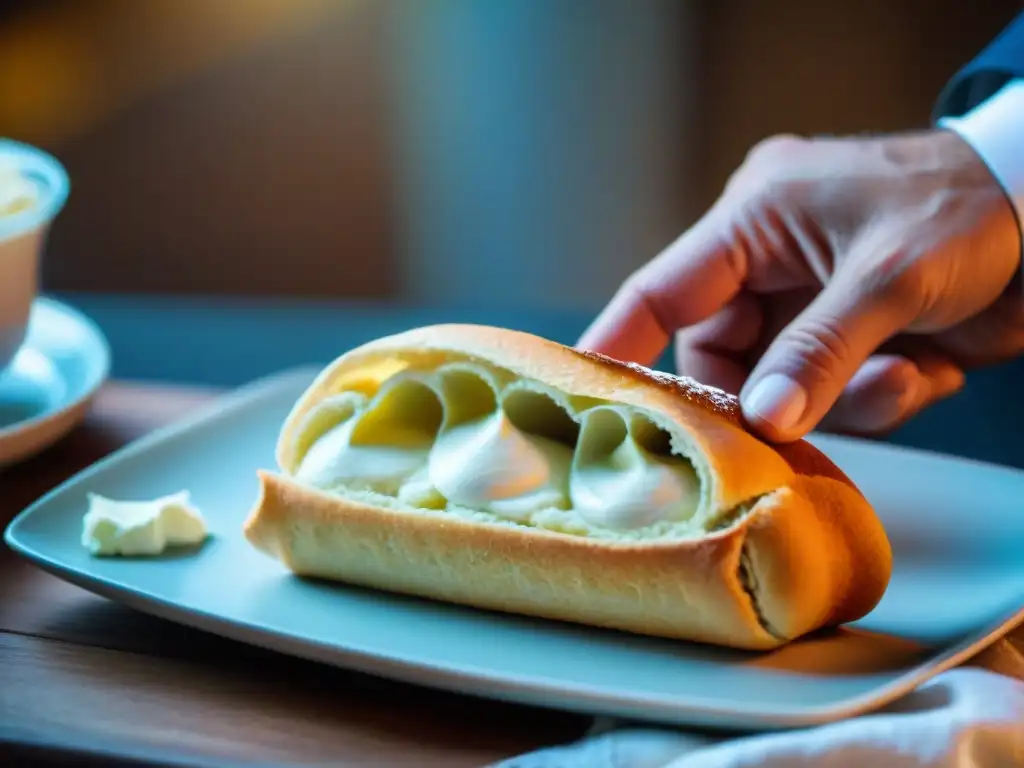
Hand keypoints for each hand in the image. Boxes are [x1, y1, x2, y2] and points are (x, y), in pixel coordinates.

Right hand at [579, 129, 1022, 441]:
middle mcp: (772, 264)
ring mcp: (812, 303)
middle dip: (760, 397)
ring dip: (838, 398)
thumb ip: (817, 353)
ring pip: (782, 385)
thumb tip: (763, 421)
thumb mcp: (887, 278)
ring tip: (899, 373)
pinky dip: (877, 395)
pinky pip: (834, 391)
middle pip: (722, 357)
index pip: (661, 290)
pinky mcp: (852, 337)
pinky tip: (925, 367)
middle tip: (780, 430)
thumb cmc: (969, 207)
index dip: (617, 345)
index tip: (578, 396)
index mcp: (755, 220)